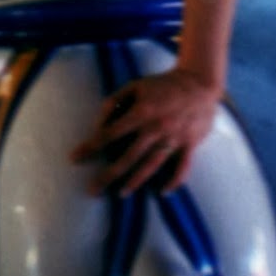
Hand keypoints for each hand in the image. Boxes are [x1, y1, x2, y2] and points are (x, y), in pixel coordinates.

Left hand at [70, 67, 221, 196]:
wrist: (199, 82)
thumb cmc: (164, 84)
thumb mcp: (136, 86)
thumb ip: (115, 102)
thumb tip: (99, 121)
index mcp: (142, 112)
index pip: (111, 133)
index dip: (92, 146)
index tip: (76, 157)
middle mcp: (156, 128)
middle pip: (128, 157)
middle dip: (108, 174)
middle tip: (93, 189)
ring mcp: (174, 138)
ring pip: (151, 166)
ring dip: (135, 181)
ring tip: (120, 193)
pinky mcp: (190, 144)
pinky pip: (182, 169)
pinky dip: (174, 182)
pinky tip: (163, 192)